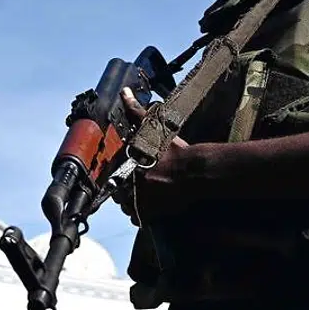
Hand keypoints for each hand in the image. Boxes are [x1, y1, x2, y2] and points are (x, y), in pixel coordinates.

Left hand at [119, 88, 192, 223]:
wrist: (197, 171)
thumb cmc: (175, 150)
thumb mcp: (153, 128)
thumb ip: (135, 111)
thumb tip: (124, 92)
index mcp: (127, 165)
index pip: (111, 173)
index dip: (118, 172)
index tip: (130, 171)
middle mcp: (130, 185)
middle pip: (117, 190)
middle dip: (125, 187)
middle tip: (140, 182)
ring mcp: (140, 201)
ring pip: (125, 205)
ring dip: (132, 200)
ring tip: (146, 193)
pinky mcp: (150, 214)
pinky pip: (137, 217)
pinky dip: (141, 213)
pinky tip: (151, 204)